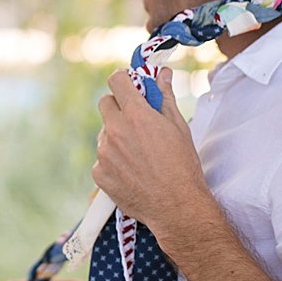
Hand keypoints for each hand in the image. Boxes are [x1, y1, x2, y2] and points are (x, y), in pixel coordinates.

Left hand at [93, 68, 218, 255]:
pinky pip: (102, 158)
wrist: (176, 206)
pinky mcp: (99, 173)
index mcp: (136, 115)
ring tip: (139, 154)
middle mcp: (115, 130)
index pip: (116, 80)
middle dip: (119, 106)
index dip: (124, 80)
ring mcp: (104, 153)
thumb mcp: (178, 127)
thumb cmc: (182, 165)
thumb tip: (163, 74)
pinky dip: (113, 160)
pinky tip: (132, 171)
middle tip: (137, 121)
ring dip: (117, 136)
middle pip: (106, 103)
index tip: (131, 86)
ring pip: (105, 133)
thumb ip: (165, 97)